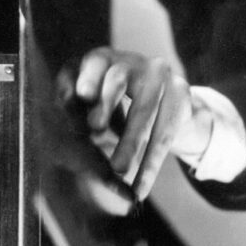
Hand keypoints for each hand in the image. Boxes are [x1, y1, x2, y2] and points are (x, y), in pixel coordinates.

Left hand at [75, 47, 208, 201]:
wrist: (163, 95)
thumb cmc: (109, 97)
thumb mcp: (91, 96)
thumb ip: (75, 101)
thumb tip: (64, 104)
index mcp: (104, 58)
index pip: (94, 63)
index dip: (88, 78)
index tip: (81, 95)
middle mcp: (133, 61)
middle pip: (117, 81)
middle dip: (106, 103)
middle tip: (94, 127)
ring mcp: (160, 76)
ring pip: (143, 112)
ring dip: (130, 143)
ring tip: (117, 170)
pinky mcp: (180, 96)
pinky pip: (165, 135)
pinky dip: (150, 165)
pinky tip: (140, 187)